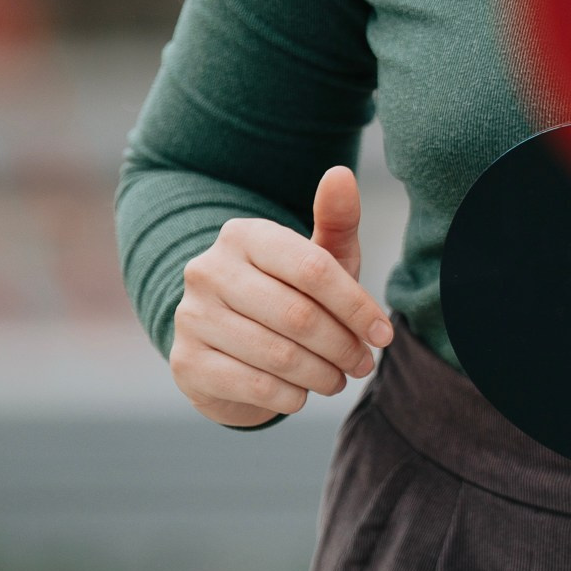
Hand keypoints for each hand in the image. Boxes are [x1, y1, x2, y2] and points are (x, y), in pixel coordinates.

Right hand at [170, 166, 393, 428]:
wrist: (222, 342)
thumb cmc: (285, 294)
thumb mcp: (317, 259)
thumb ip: (336, 220)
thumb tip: (341, 173)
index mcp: (244, 236)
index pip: (314, 269)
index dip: (357, 306)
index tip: (384, 334)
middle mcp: (209, 270)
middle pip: (299, 316)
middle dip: (343, 346)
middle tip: (363, 364)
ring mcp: (192, 316)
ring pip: (278, 355)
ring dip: (322, 375)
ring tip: (338, 379)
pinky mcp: (186, 361)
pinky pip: (253, 385)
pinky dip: (290, 396)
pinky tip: (302, 394)